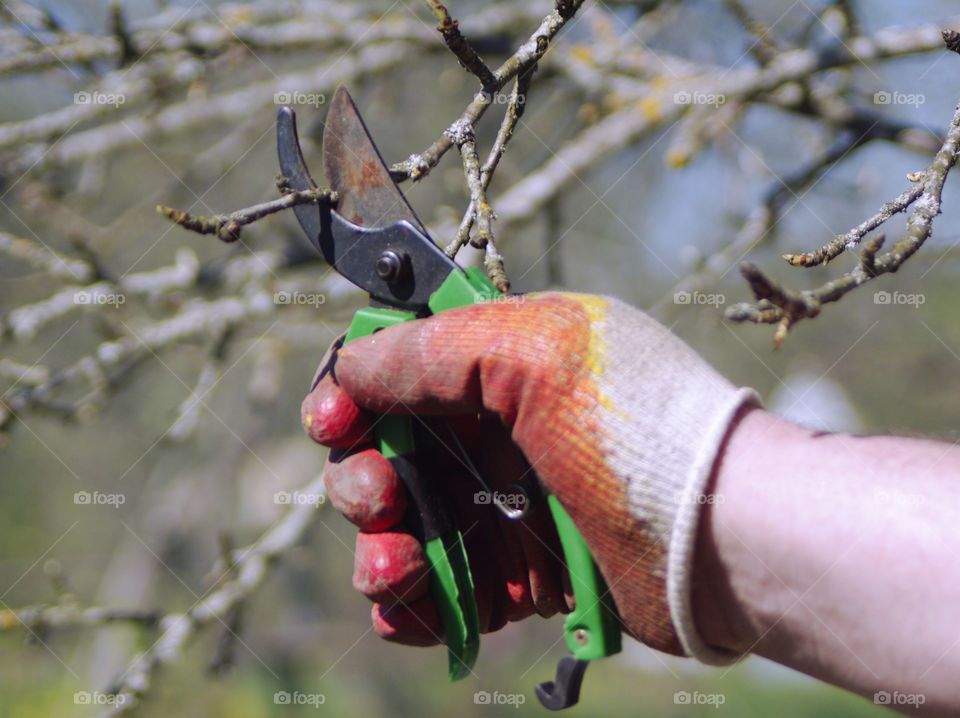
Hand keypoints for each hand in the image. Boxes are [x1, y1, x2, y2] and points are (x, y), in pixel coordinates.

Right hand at [302, 293, 757, 660]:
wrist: (720, 538)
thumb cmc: (636, 430)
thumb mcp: (533, 352)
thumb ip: (431, 351)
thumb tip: (352, 366)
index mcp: (501, 365)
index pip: (395, 369)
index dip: (352, 393)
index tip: (335, 422)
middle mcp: (497, 433)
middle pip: (385, 454)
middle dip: (360, 479)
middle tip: (381, 500)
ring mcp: (506, 506)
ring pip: (402, 528)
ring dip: (379, 550)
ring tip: (399, 566)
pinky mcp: (519, 573)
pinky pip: (437, 590)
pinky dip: (412, 603)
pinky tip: (412, 604)